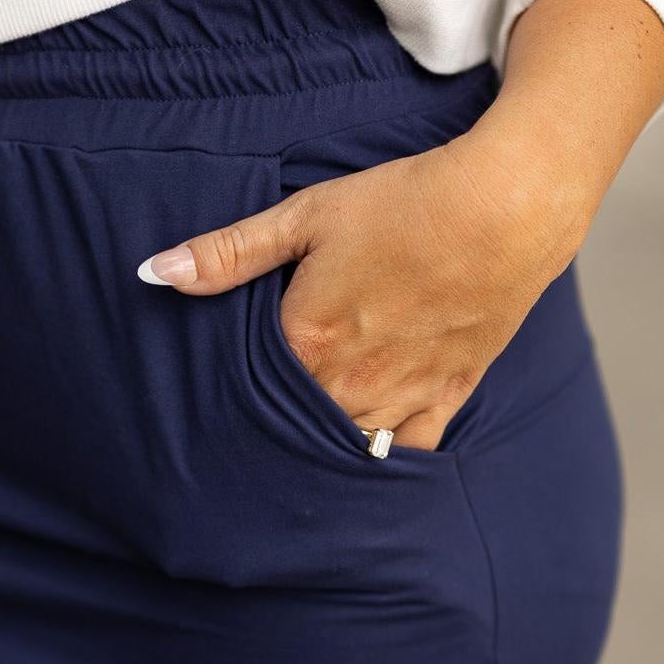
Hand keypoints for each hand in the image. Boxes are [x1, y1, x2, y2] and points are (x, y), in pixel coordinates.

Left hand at [138, 132, 590, 451]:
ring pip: (346, 448)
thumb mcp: (307, 216)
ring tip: (293, 450)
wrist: (507, 207)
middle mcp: (353, 384)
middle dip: (269, 433)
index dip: (228, 400)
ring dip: (320, 448)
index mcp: (309, 343)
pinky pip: (408, 452)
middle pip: (293, 429)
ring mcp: (403, 397)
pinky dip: (382, 460)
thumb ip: (229, 252)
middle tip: (241, 442)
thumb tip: (156, 272)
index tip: (208, 407)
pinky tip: (361, 459)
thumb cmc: (404, 203)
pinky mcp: (447, 396)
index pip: (248, 395)